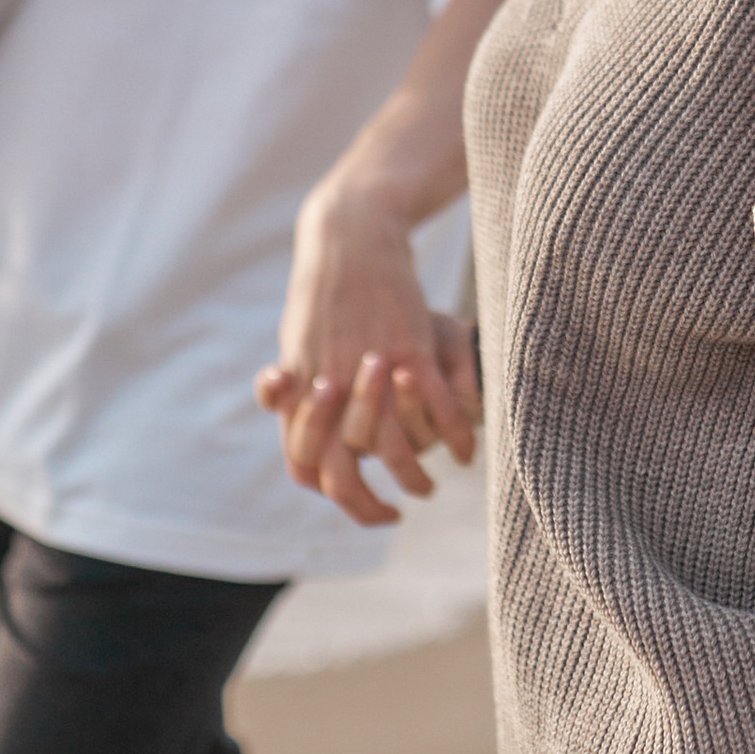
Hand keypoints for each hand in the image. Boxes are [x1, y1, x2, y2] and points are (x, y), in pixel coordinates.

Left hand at [258, 173, 480, 526]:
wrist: (348, 238)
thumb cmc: (323, 292)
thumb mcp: (297, 343)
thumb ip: (295, 389)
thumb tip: (289, 420)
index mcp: (300, 392)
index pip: (303, 464)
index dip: (329, 494)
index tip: (357, 504)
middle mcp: (328, 389)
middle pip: (343, 470)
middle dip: (368, 505)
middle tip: (392, 515)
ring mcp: (369, 373)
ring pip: (393, 448)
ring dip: (414, 477)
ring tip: (429, 488)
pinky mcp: (408, 350)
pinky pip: (436, 408)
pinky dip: (455, 435)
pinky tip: (466, 451)